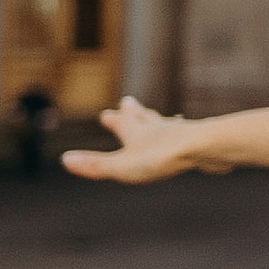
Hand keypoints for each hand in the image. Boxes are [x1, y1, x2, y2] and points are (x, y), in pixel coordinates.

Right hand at [61, 96, 222, 182]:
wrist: (203, 148)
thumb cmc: (161, 157)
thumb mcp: (122, 165)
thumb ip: (95, 165)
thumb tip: (65, 160)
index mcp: (137, 133)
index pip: (122, 124)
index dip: (115, 121)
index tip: (107, 114)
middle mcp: (157, 128)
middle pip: (143, 118)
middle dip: (133, 113)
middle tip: (127, 103)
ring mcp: (179, 133)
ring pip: (165, 124)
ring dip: (157, 120)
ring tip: (158, 117)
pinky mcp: (199, 142)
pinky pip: (188, 136)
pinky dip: (182, 134)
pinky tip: (190, 136)